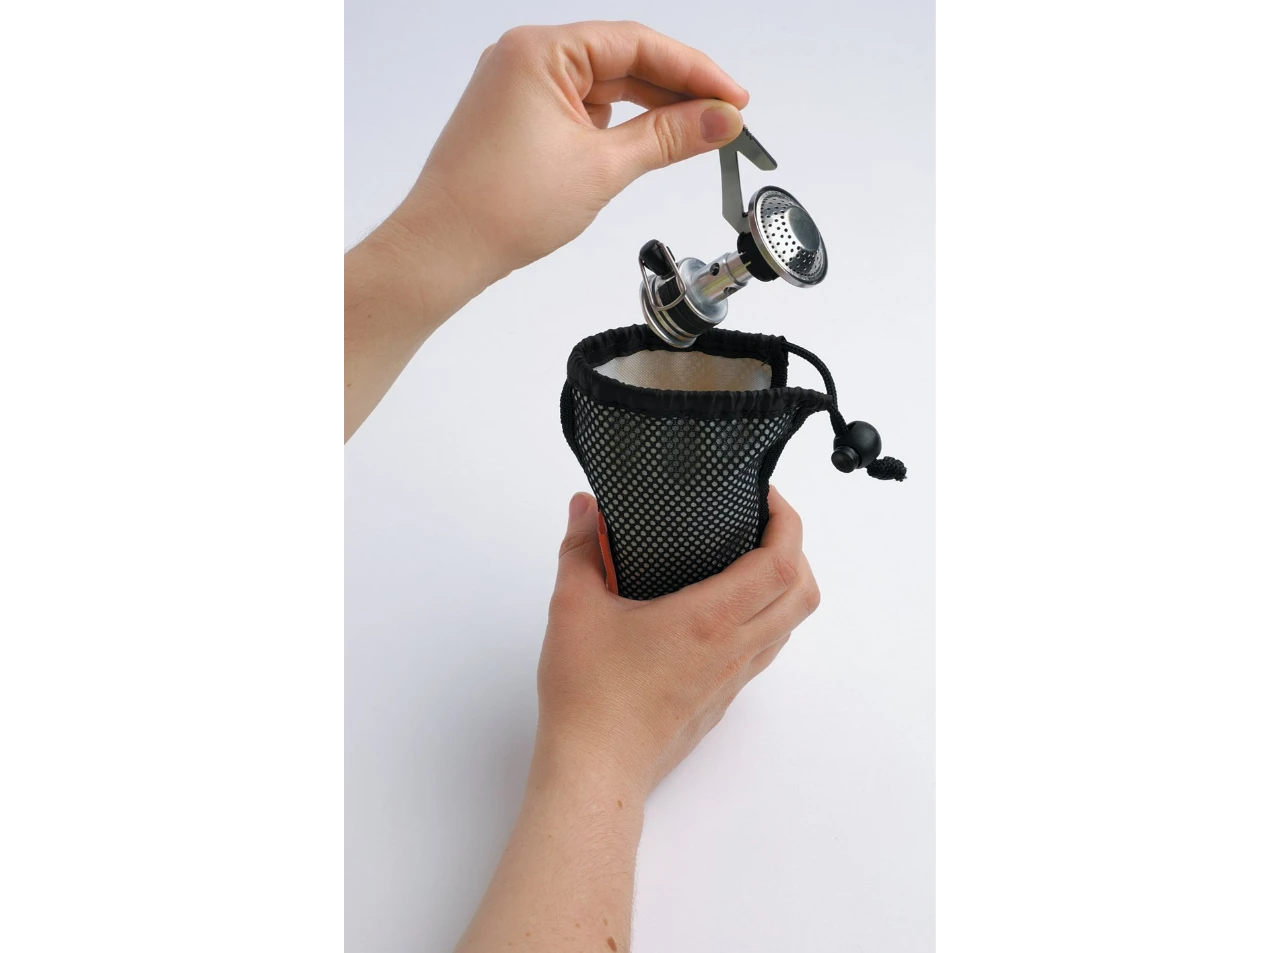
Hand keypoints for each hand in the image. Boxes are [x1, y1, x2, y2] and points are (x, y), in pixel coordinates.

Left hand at [392, 20, 749, 288]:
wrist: (445, 249)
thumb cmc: (502, 206)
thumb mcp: (603, 167)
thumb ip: (668, 137)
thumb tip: (719, 121)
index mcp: (541, 51)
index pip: (637, 44)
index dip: (694, 71)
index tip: (734, 98)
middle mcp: (526, 57)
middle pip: (622, 59)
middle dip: (677, 91)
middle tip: (726, 120)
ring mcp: (520, 87)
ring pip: (604, 86)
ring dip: (650, 109)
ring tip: (697, 135)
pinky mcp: (518, 117)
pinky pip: (582, 107)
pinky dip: (617, 124)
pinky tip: (649, 142)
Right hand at [534, 487, 820, 800]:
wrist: (595, 771)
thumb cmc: (588, 694)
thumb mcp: (573, 607)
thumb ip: (580, 548)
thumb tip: (584, 507)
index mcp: (710, 619)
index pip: (782, 562)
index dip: (787, 521)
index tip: (765, 497)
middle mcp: (734, 649)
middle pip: (803, 593)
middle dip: (796, 550)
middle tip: (761, 524)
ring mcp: (732, 679)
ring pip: (788, 627)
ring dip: (784, 588)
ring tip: (745, 560)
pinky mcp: (721, 701)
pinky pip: (762, 651)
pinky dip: (761, 620)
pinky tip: (719, 611)